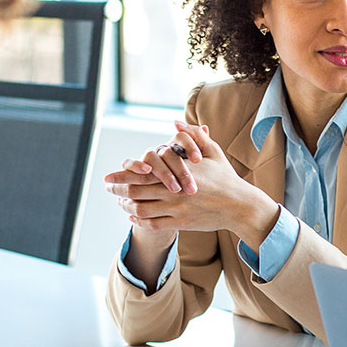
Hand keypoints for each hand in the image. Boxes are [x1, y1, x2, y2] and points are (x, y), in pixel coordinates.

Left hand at [103, 122, 278, 247]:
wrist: (239, 205)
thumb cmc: (225, 177)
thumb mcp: (212, 152)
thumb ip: (193, 135)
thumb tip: (175, 122)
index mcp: (178, 171)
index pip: (142, 173)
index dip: (122, 175)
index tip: (109, 176)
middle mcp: (173, 191)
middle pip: (135, 191)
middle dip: (117, 190)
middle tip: (107, 187)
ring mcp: (176, 209)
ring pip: (140, 209)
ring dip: (126, 206)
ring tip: (120, 202)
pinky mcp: (180, 223)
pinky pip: (152, 224)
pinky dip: (138, 221)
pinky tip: (133, 216)